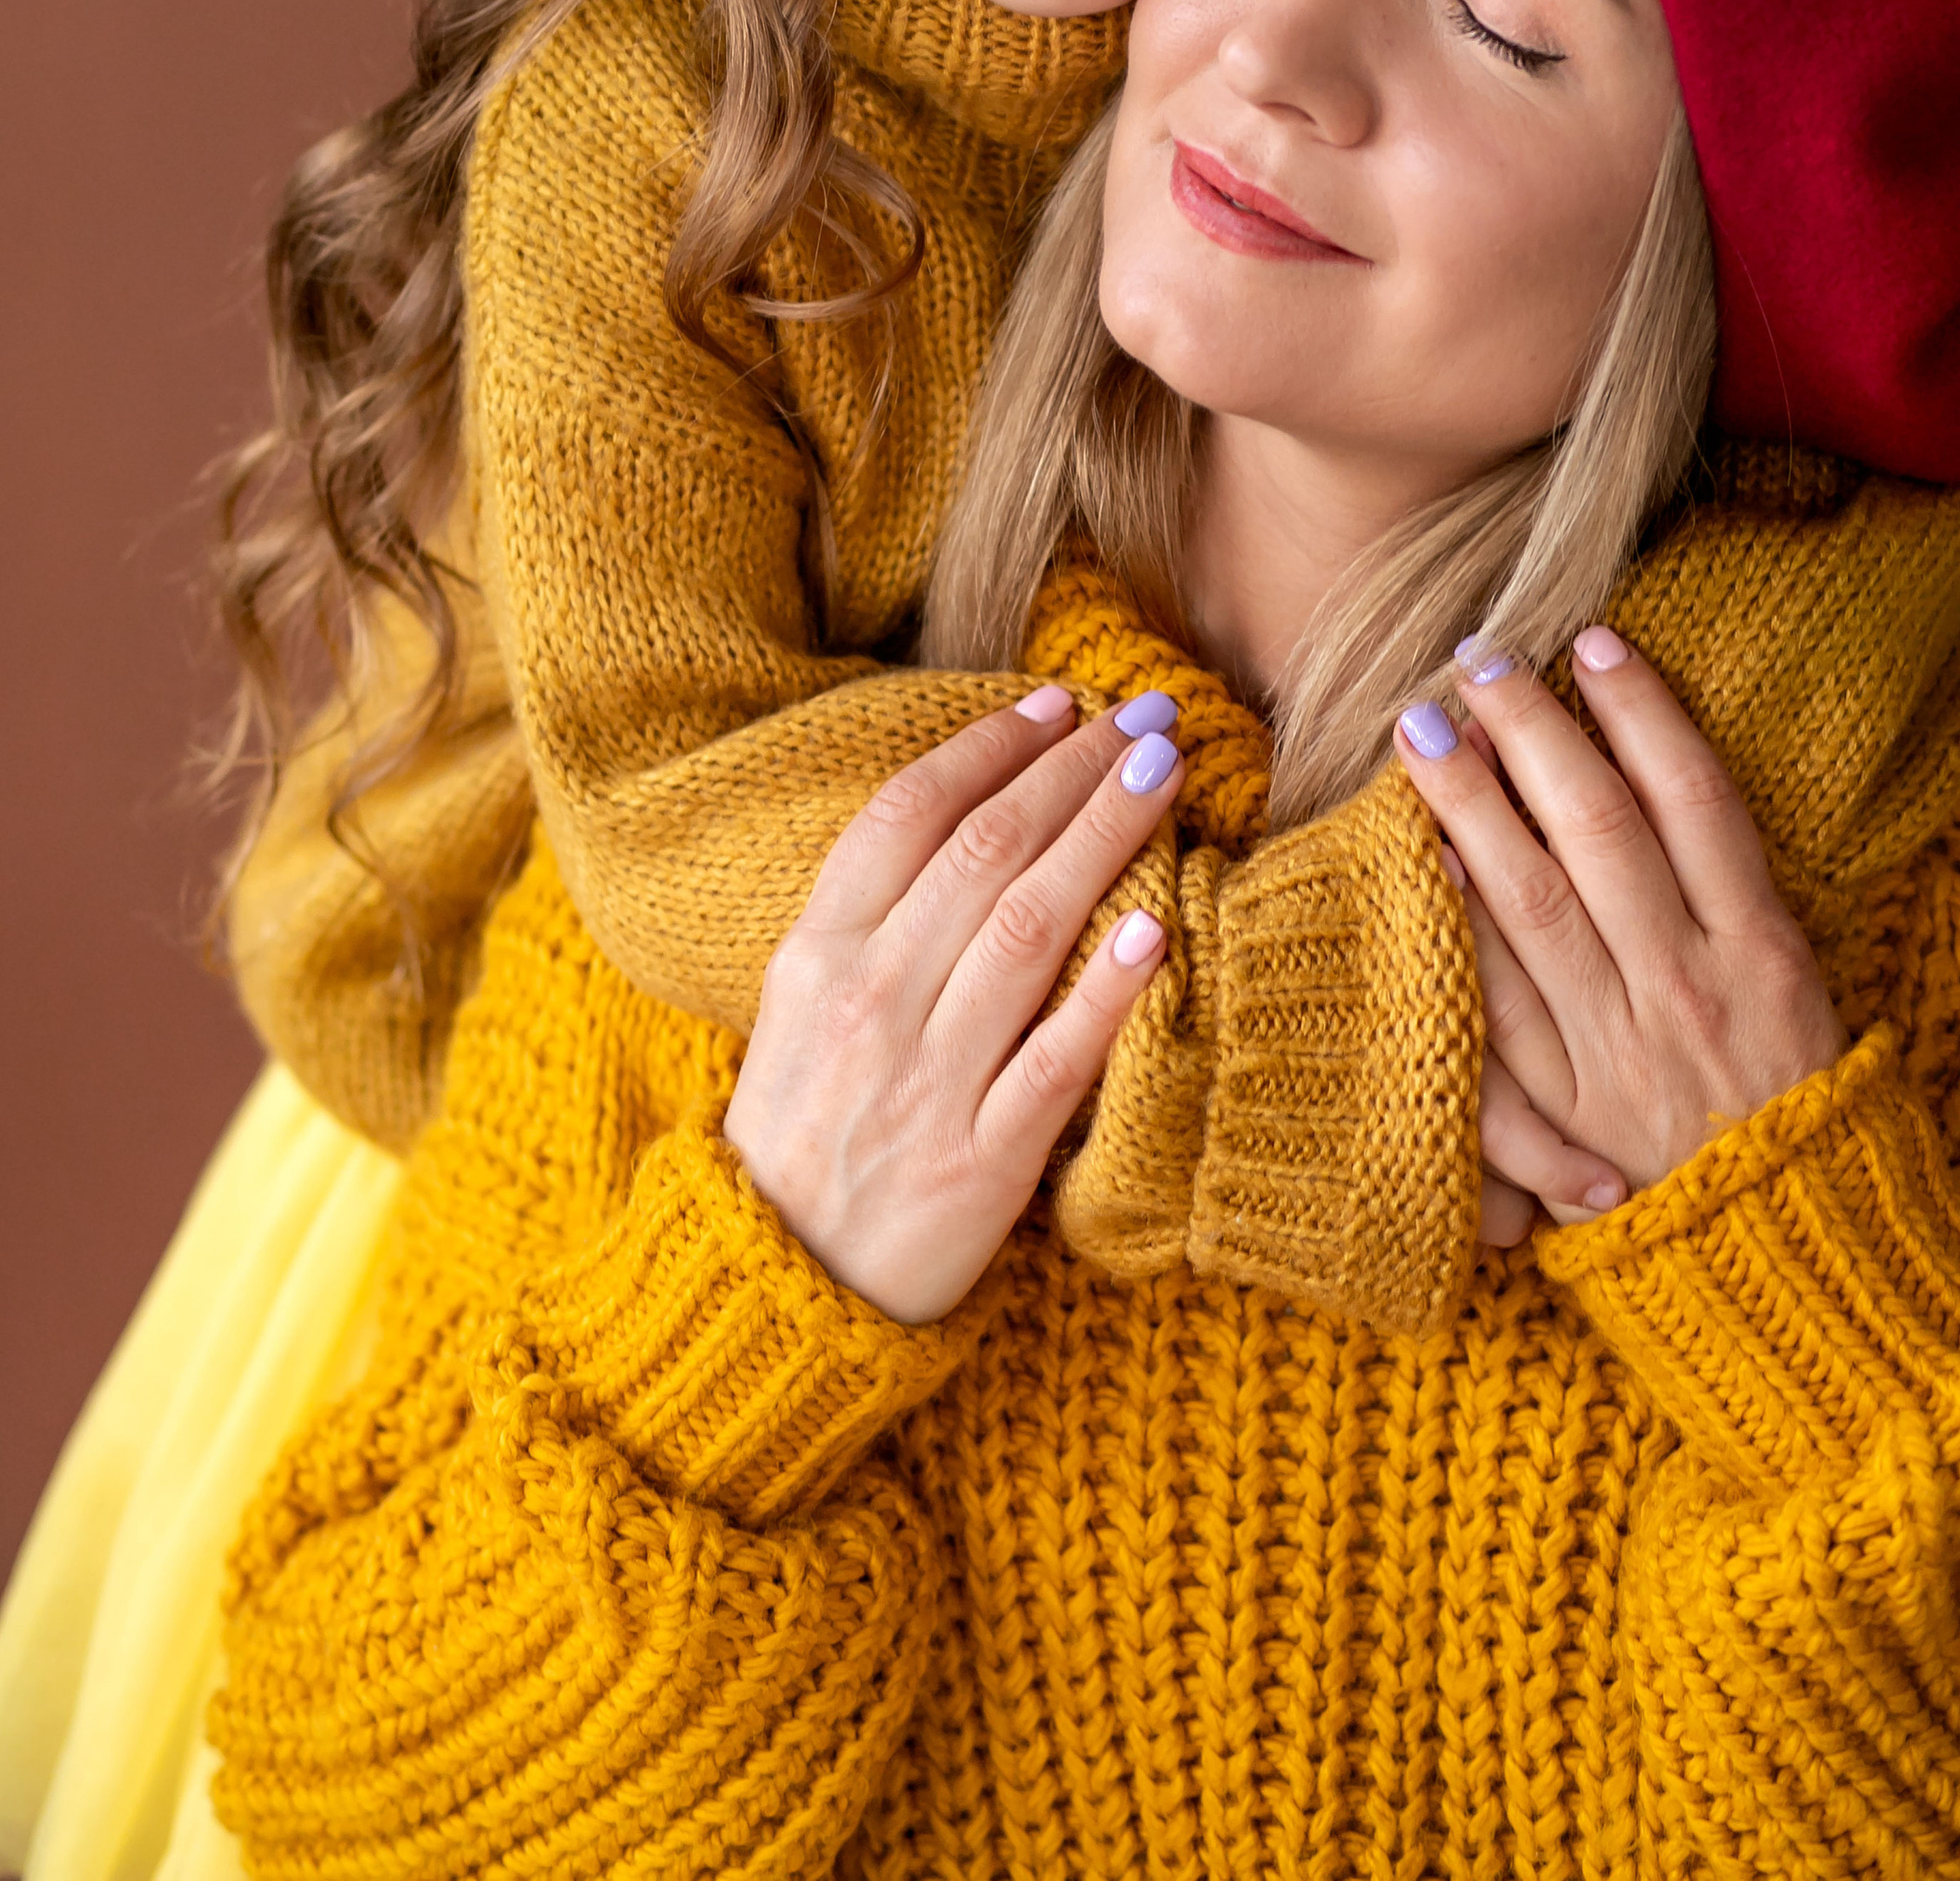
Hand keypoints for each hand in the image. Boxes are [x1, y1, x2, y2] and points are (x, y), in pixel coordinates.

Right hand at [725, 687, 1179, 1322]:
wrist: (770, 1288)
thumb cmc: (800, 1132)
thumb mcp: (797, 1007)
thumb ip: (869, 919)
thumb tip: (971, 817)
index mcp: (817, 953)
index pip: (910, 814)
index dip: (990, 745)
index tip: (1059, 701)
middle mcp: (869, 1001)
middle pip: (986, 852)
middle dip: (1073, 769)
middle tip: (1145, 715)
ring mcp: (926, 1081)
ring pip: (1027, 930)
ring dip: (1102, 838)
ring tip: (1160, 776)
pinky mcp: (980, 1164)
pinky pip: (1055, 1063)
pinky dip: (1105, 994)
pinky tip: (1155, 930)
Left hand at [1399, 630, 1844, 1216]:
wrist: (1798, 1262)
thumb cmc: (1799, 1107)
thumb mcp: (1802, 986)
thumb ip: (1731, 892)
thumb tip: (1650, 775)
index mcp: (1761, 946)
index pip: (1695, 798)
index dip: (1642, 711)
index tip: (1593, 640)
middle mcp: (1687, 984)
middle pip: (1600, 827)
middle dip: (1534, 730)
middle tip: (1480, 658)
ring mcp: (1618, 1047)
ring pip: (1533, 899)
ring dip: (1473, 803)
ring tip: (1424, 726)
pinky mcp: (1562, 1109)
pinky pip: (1497, 1001)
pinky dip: (1457, 922)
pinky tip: (1420, 855)